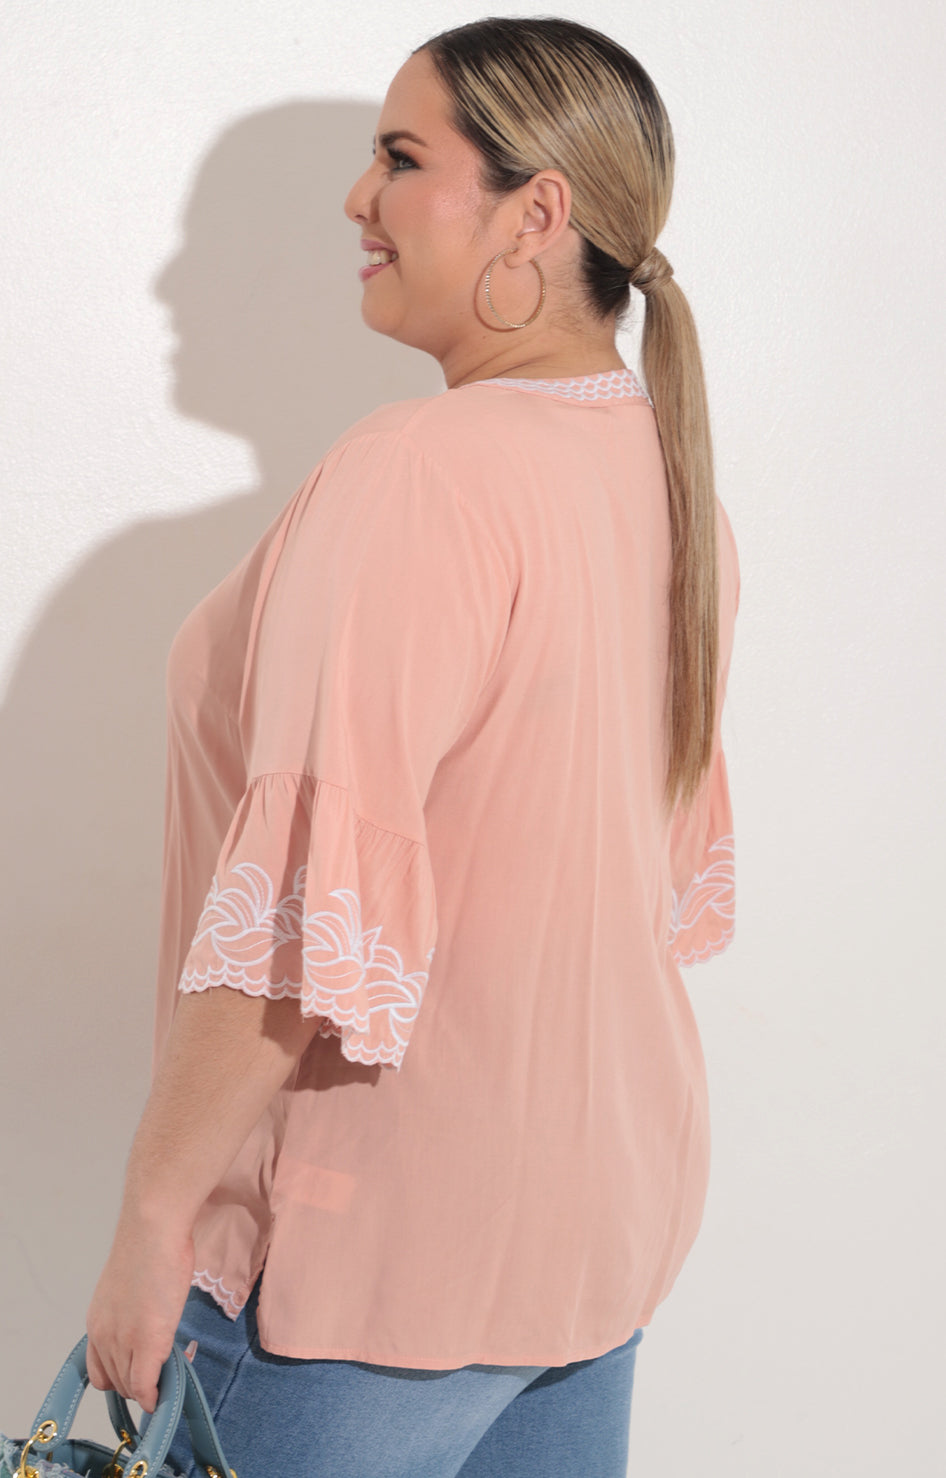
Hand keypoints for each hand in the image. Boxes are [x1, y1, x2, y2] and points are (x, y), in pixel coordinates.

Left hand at [86, 1207, 194, 1412]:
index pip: (99, 1370)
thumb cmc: (150, 1247)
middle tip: (160, 1375)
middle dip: (136, 1384)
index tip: (138, 1375)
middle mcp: (103, 1336)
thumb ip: (134, 1312)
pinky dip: (154, 1397)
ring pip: (130, 1386)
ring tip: (167, 1380)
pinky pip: (145, 1386)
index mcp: (97, 1322)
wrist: (153, 1231)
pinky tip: (164, 1395)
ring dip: (148, 1390)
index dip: (120, 1377)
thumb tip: (150, 1322)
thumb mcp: (131, 1287)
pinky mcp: (146, 1344)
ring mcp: (123, 1342)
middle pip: (114, 1381)